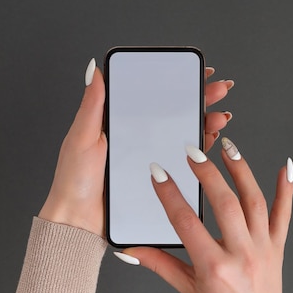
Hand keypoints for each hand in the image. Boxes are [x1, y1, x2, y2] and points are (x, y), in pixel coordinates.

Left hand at [38, 59, 233, 235]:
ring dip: (204, 122)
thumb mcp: (81, 137)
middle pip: (173, 113)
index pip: (152, 96)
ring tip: (219, 116)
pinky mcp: (155, 178)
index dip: (176, 83)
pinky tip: (210, 139)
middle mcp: (135, 138)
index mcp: (118, 123)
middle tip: (219, 90)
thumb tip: (93, 70)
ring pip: (182, 135)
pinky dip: (199, 149)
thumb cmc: (73, 181)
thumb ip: (92, 104)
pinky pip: (181, 161)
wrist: (78, 221)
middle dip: (200, 98)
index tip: (195, 72)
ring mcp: (147, 158)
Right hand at [119, 141, 292, 292]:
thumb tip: (130, 252)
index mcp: (214, 266)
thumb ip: (158, 264)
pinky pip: (284, 215)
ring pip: (254, 201)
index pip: (185, 221)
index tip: (158, 173)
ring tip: (229, 149)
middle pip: (224, 203)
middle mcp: (241, 254)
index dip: (169, 194)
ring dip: (241, 171)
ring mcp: (262, 249)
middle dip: (206, 173)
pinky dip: (287, 190)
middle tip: (193, 152)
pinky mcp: (278, 248)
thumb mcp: (186, 290)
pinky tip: (285, 169)